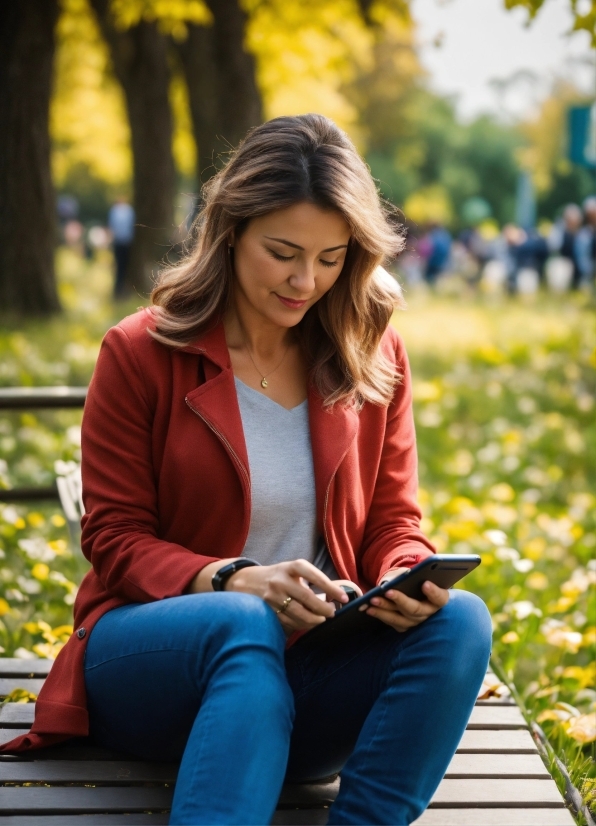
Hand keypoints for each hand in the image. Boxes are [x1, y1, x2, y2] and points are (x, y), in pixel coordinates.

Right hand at [226, 559, 349, 631]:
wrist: (244, 581)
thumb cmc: (276, 575)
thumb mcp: (292, 570)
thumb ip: (311, 580)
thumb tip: (335, 594)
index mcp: (291, 567)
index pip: (314, 576)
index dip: (331, 588)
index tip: (344, 598)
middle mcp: (281, 580)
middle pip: (308, 598)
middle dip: (324, 609)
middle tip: (332, 613)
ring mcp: (273, 596)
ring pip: (299, 613)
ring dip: (314, 620)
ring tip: (321, 620)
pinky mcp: (268, 610)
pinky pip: (289, 622)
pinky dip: (300, 624)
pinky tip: (307, 623)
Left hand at [365, 567, 448, 631]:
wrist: (417, 590)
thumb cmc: (421, 578)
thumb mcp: (422, 574)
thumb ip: (417, 574)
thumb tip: (402, 575)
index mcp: (439, 598)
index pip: (440, 597)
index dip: (433, 591)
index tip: (425, 583)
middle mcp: (429, 612)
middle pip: (415, 609)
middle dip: (400, 600)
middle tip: (387, 591)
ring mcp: (416, 621)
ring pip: (400, 618)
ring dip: (384, 609)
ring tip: (372, 600)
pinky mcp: (404, 625)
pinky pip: (392, 622)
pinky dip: (380, 615)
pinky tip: (368, 608)